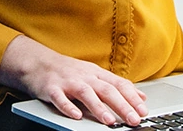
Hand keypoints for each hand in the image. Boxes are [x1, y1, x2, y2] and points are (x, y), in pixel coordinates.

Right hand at [0, 36, 147, 126]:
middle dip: (122, 105)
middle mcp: (85, 76)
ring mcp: (68, 81)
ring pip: (86, 93)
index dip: (133, 97)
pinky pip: (60, 98)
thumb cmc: (69, 71)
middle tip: (133, 119)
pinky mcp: (52, 88)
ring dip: (98, 108)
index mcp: (97, 73)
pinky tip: (76, 116)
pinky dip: (68, 107)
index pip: (119, 84)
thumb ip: (116, 85)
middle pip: (106, 90)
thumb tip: (141, 96)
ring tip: (109, 121)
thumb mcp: (95, 74)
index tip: (144, 111)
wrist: (38, 62)